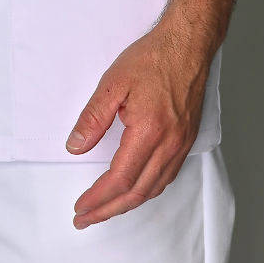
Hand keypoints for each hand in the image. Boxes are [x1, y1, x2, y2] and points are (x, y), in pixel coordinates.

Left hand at [66, 19, 211, 228]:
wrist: (188, 43)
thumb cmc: (153, 57)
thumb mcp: (113, 83)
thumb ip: (92, 118)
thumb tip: (75, 147)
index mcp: (149, 131)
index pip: (120, 179)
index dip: (98, 198)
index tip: (81, 207)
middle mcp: (169, 144)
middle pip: (137, 192)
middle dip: (109, 210)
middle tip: (87, 218)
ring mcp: (181, 143)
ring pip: (154, 188)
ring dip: (128, 203)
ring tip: (106, 209)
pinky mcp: (187, 139)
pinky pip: (167, 176)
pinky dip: (148, 189)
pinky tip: (136, 188)